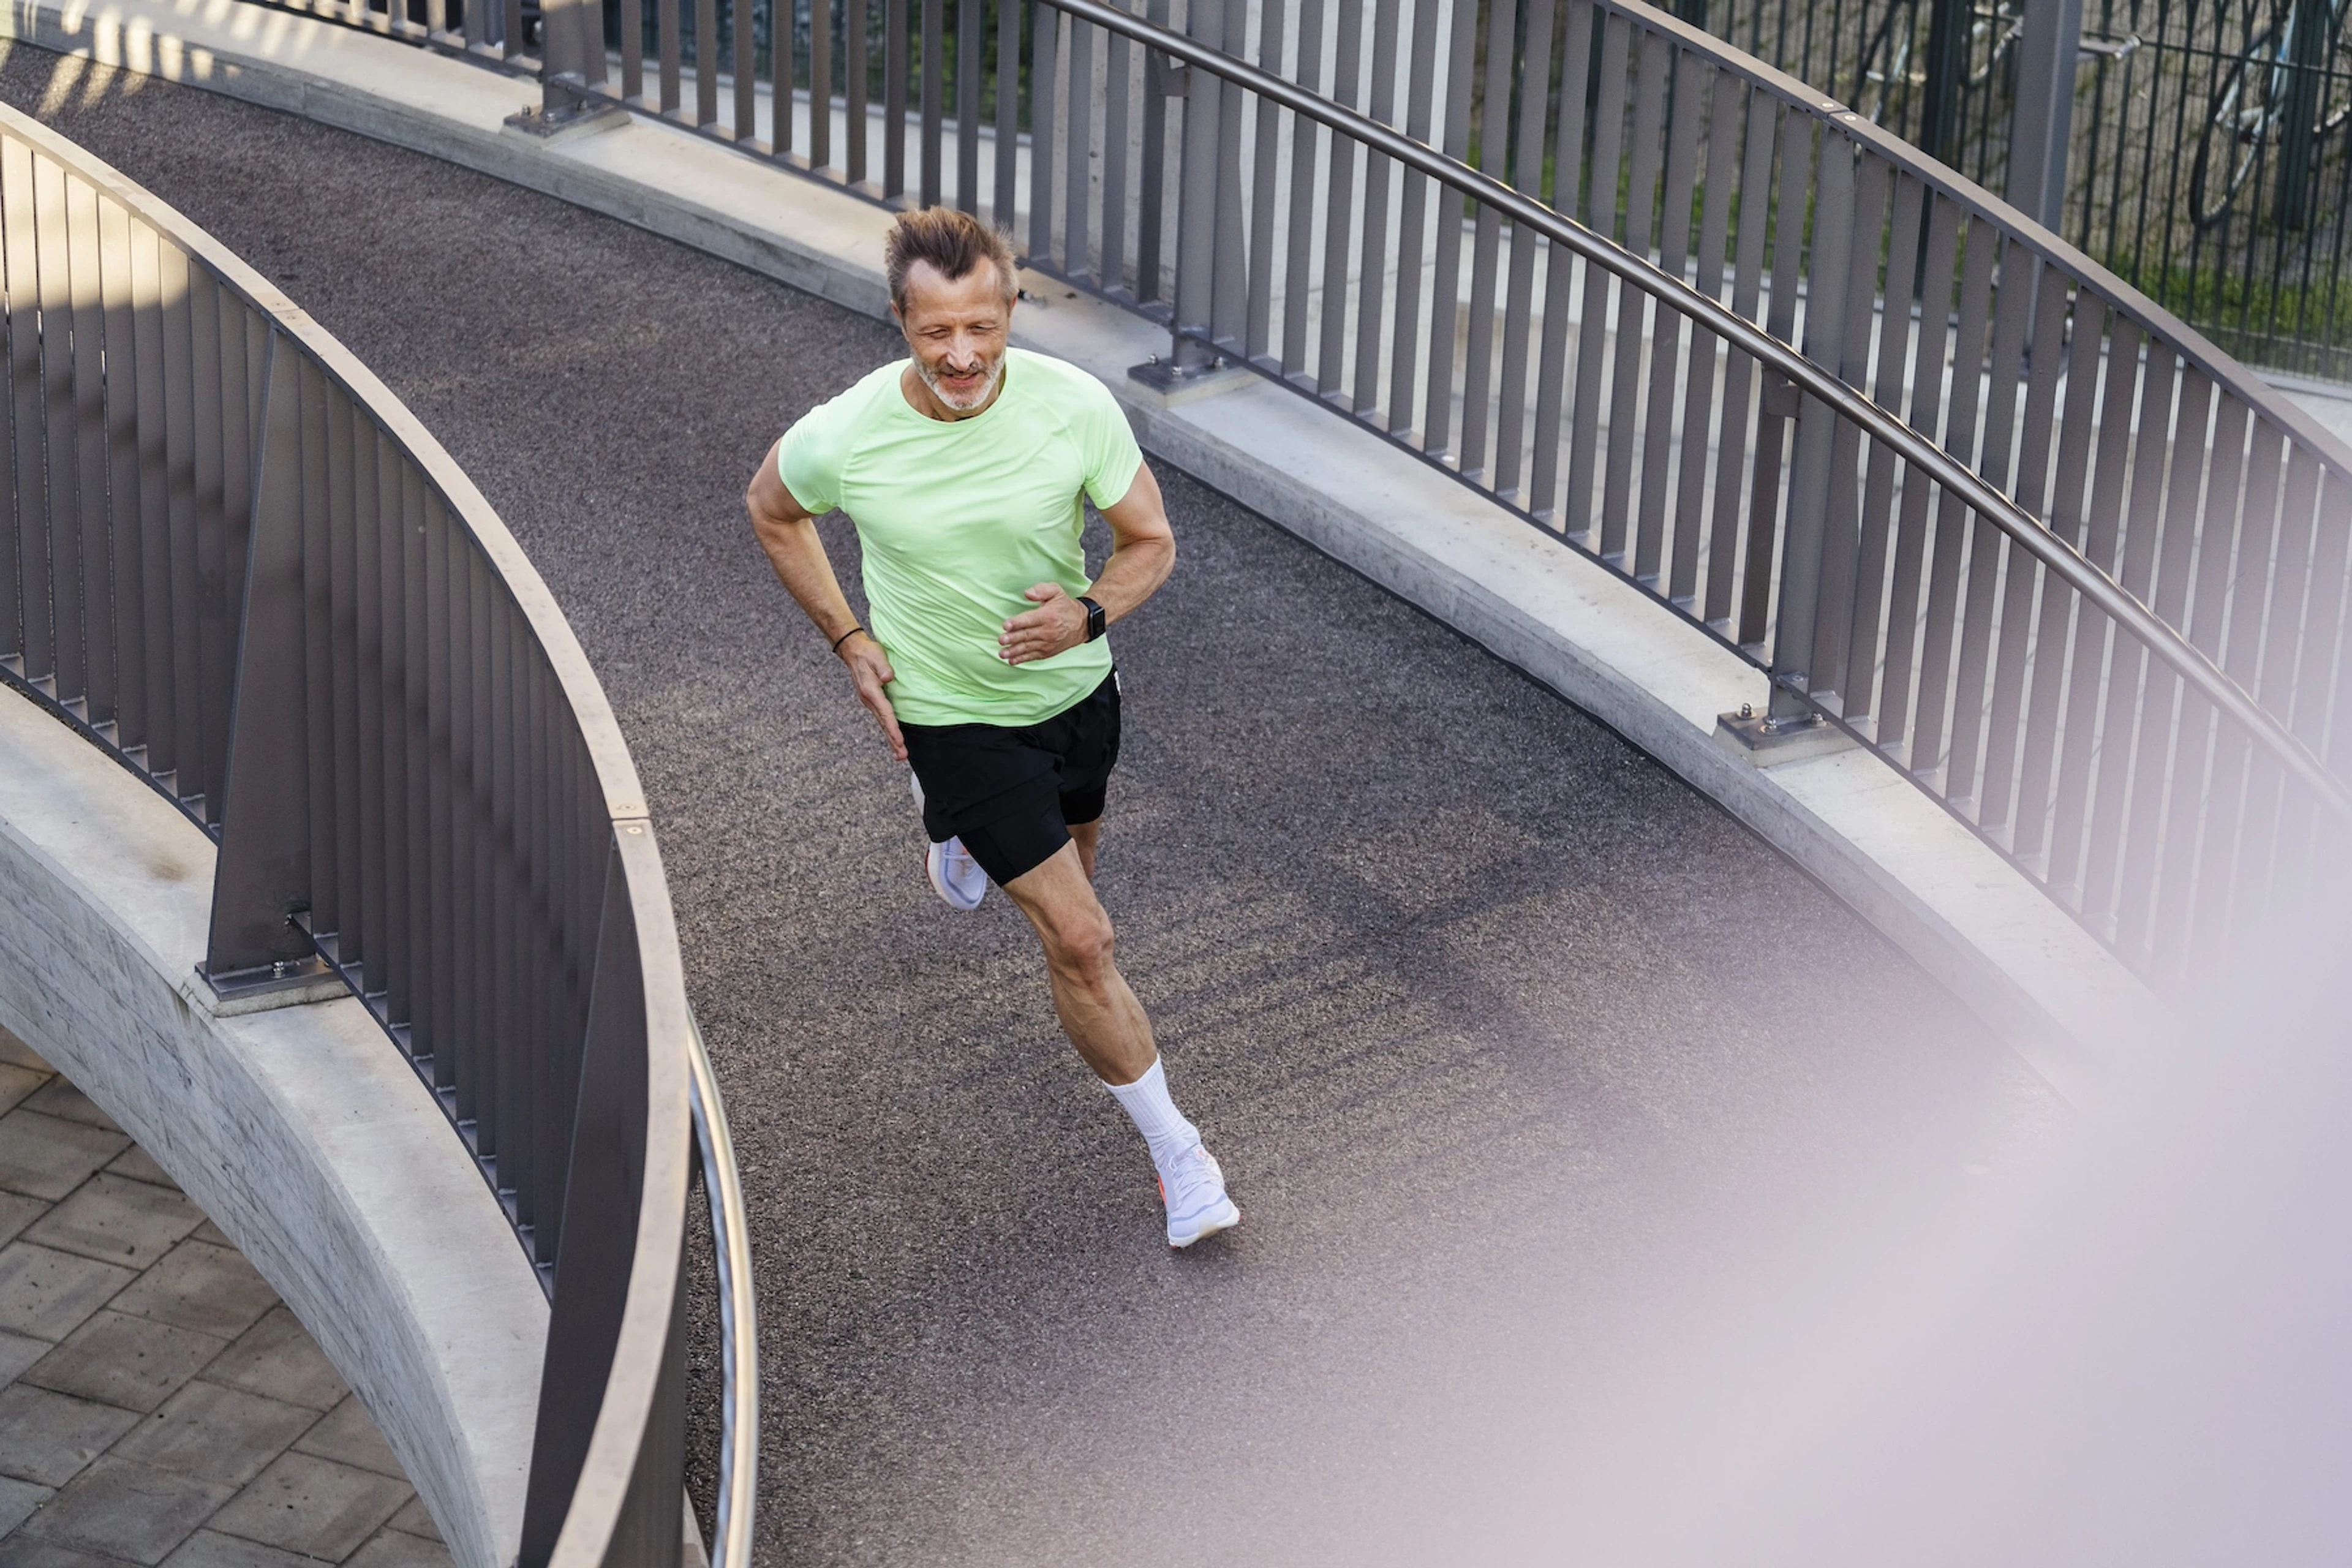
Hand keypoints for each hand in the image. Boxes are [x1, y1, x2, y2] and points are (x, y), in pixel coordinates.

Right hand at [839, 633, 906, 759]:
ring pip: (882, 724)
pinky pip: (881, 719)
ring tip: (899, 755)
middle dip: (893, 741)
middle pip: (883, 724)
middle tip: (902, 756)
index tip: (899, 741)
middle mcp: (868, 700)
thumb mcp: (876, 655)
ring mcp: (869, 702)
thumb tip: (888, 678)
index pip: (885, 713)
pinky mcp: (872, 701)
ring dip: (891, 740)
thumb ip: (883, 667)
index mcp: (871, 691)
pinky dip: (888, 731)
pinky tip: (894, 740)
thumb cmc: (867, 653)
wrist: (853, 651)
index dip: (893, 728)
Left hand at [999, 583, 1088, 664]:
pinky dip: (1022, 659)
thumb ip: (1041, 590)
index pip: (1029, 620)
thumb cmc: (1066, 607)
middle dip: (1012, 638)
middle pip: (1027, 635)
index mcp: (1048, 616)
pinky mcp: (1048, 652)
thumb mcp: (1057, 592)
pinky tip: (1012, 660)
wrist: (1083, 624)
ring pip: (1028, 648)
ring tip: (1002, 653)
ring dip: (1014, 651)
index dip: (1016, 623)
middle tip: (1001, 640)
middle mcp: (1048, 631)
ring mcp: (1048, 644)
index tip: (1005, 625)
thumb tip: (1027, 593)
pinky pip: (1033, 656)